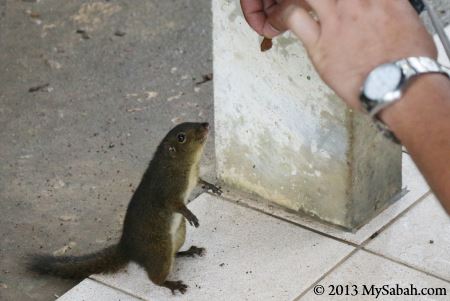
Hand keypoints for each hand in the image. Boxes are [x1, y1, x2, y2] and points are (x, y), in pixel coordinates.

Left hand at [243, 0, 437, 109]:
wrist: (401, 85)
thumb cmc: (409, 63)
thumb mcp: (409, 23)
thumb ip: (388, 10)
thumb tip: (382, 11)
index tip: (336, 1)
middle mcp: (357, 3)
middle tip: (312, 2)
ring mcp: (337, 21)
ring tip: (287, 4)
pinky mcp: (320, 44)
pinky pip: (293, 18)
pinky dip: (280, 16)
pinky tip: (276, 21)